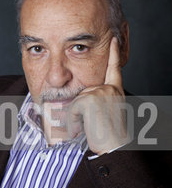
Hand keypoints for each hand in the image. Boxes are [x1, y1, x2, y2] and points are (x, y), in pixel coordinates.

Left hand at [67, 37, 129, 154]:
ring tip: (90, 127)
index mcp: (116, 91)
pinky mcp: (89, 99)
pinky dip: (72, 121)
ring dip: (76, 117)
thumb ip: (97, 101)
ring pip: (76, 101)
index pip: (114, 69)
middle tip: (92, 124)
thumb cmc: (109, 135)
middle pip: (83, 92)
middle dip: (80, 109)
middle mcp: (110, 88)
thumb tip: (78, 99)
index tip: (114, 39)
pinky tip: (84, 127)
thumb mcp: (108, 113)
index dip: (114, 54)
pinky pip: (71, 109)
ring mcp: (100, 92)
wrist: (114, 149)